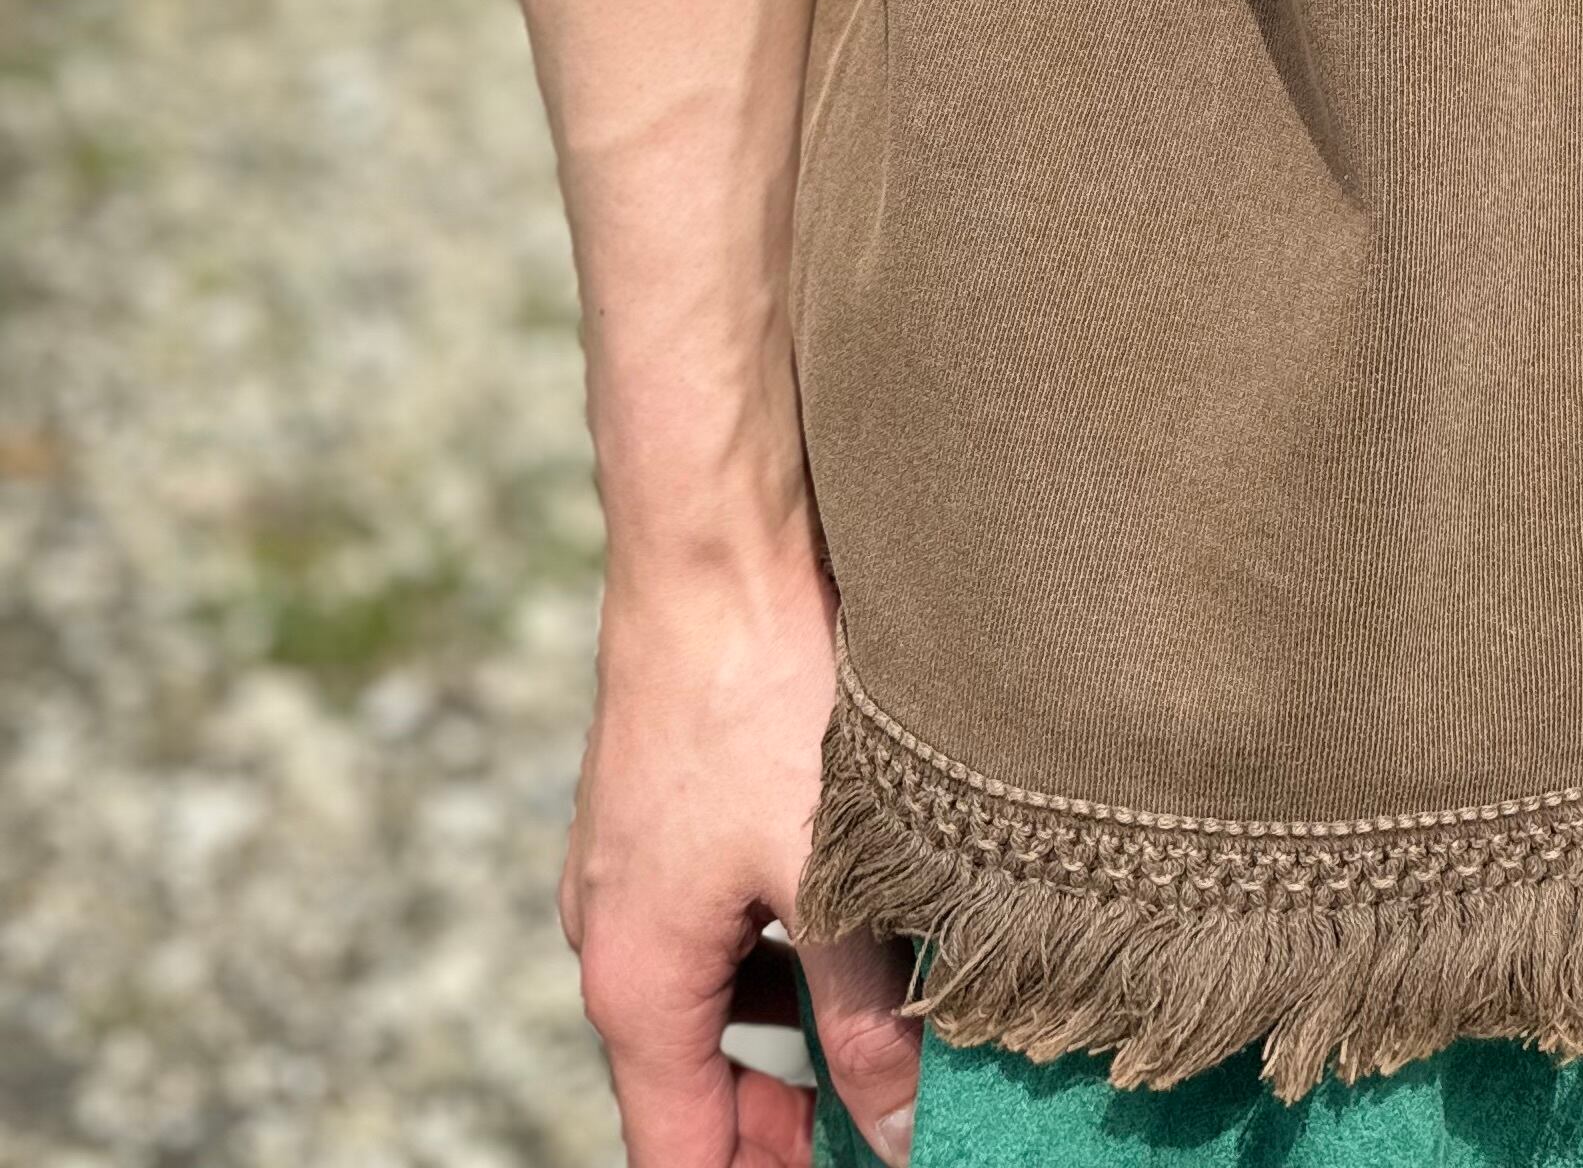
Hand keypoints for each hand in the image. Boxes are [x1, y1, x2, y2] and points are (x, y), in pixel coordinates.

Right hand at [561, 543, 921, 1167]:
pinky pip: (716, 926)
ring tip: (894, 1043)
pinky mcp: (664, 815)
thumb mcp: (830, 878)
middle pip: (690, 1090)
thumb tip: (901, 1130)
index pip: (676, 1157)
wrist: (710, 543)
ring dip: (789, 1037)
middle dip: (781, 1127)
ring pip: (710, 1002)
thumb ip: (866, 1018)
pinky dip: (781, 953)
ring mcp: (631, 873)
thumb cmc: (759, 698)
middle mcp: (613, 940)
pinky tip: (861, 926)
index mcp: (636, 984)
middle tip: (887, 1135)